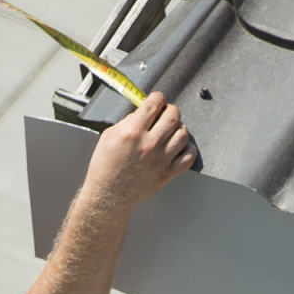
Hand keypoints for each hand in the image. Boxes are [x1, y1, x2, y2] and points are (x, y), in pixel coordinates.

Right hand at [79, 93, 194, 216]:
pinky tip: (181, 146)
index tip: (157, 99)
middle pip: (173, 117)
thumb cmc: (105, 168)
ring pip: (183, 134)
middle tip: (166, 112)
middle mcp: (149, 145)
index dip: (157, 98)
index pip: (153, 104)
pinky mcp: (168, 173)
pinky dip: (188, 148)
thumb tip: (143, 112)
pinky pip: (188, 157)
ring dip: (180, 128)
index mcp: (132, 133)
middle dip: (171, 110)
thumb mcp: (109, 136)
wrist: (109, 196)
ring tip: (172, 129)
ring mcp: (161, 160)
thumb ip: (127, 121)